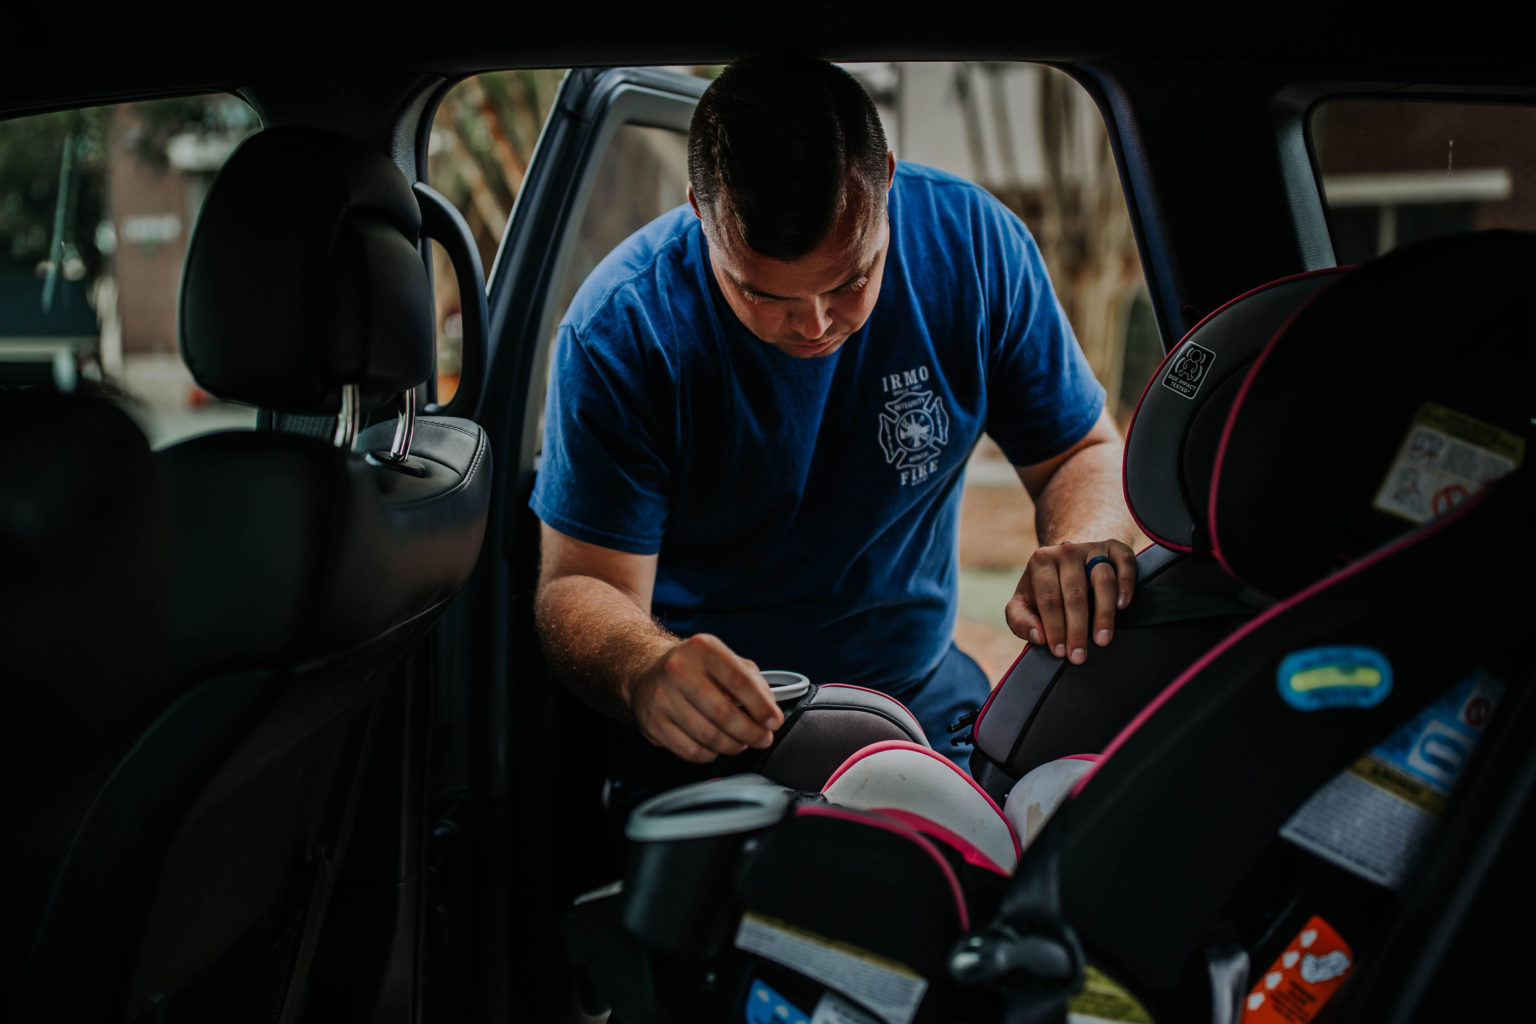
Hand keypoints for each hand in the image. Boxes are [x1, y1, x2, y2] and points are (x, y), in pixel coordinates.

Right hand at [628, 633, 785, 762]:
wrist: (647, 671)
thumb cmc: (695, 667)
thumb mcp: (725, 660)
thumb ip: (753, 681)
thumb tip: (770, 711)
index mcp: (703, 649)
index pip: (739, 681)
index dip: (761, 707)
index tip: (774, 722)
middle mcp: (679, 670)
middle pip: (724, 714)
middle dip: (750, 733)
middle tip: (762, 739)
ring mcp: (662, 697)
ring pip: (708, 736)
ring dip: (732, 746)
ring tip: (741, 742)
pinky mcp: (652, 722)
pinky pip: (689, 751)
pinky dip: (709, 754)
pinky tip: (715, 746)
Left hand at [1005, 540, 1136, 664]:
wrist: (1069, 562)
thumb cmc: (1045, 591)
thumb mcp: (1023, 604)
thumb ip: (1020, 620)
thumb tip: (1039, 636)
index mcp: (1041, 562)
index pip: (1049, 599)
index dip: (1054, 628)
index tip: (1060, 652)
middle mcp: (1066, 551)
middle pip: (1075, 594)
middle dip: (1077, 629)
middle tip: (1080, 656)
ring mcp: (1093, 548)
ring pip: (1102, 580)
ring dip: (1104, 613)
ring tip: (1102, 640)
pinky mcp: (1115, 548)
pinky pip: (1125, 562)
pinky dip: (1126, 583)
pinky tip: (1123, 606)